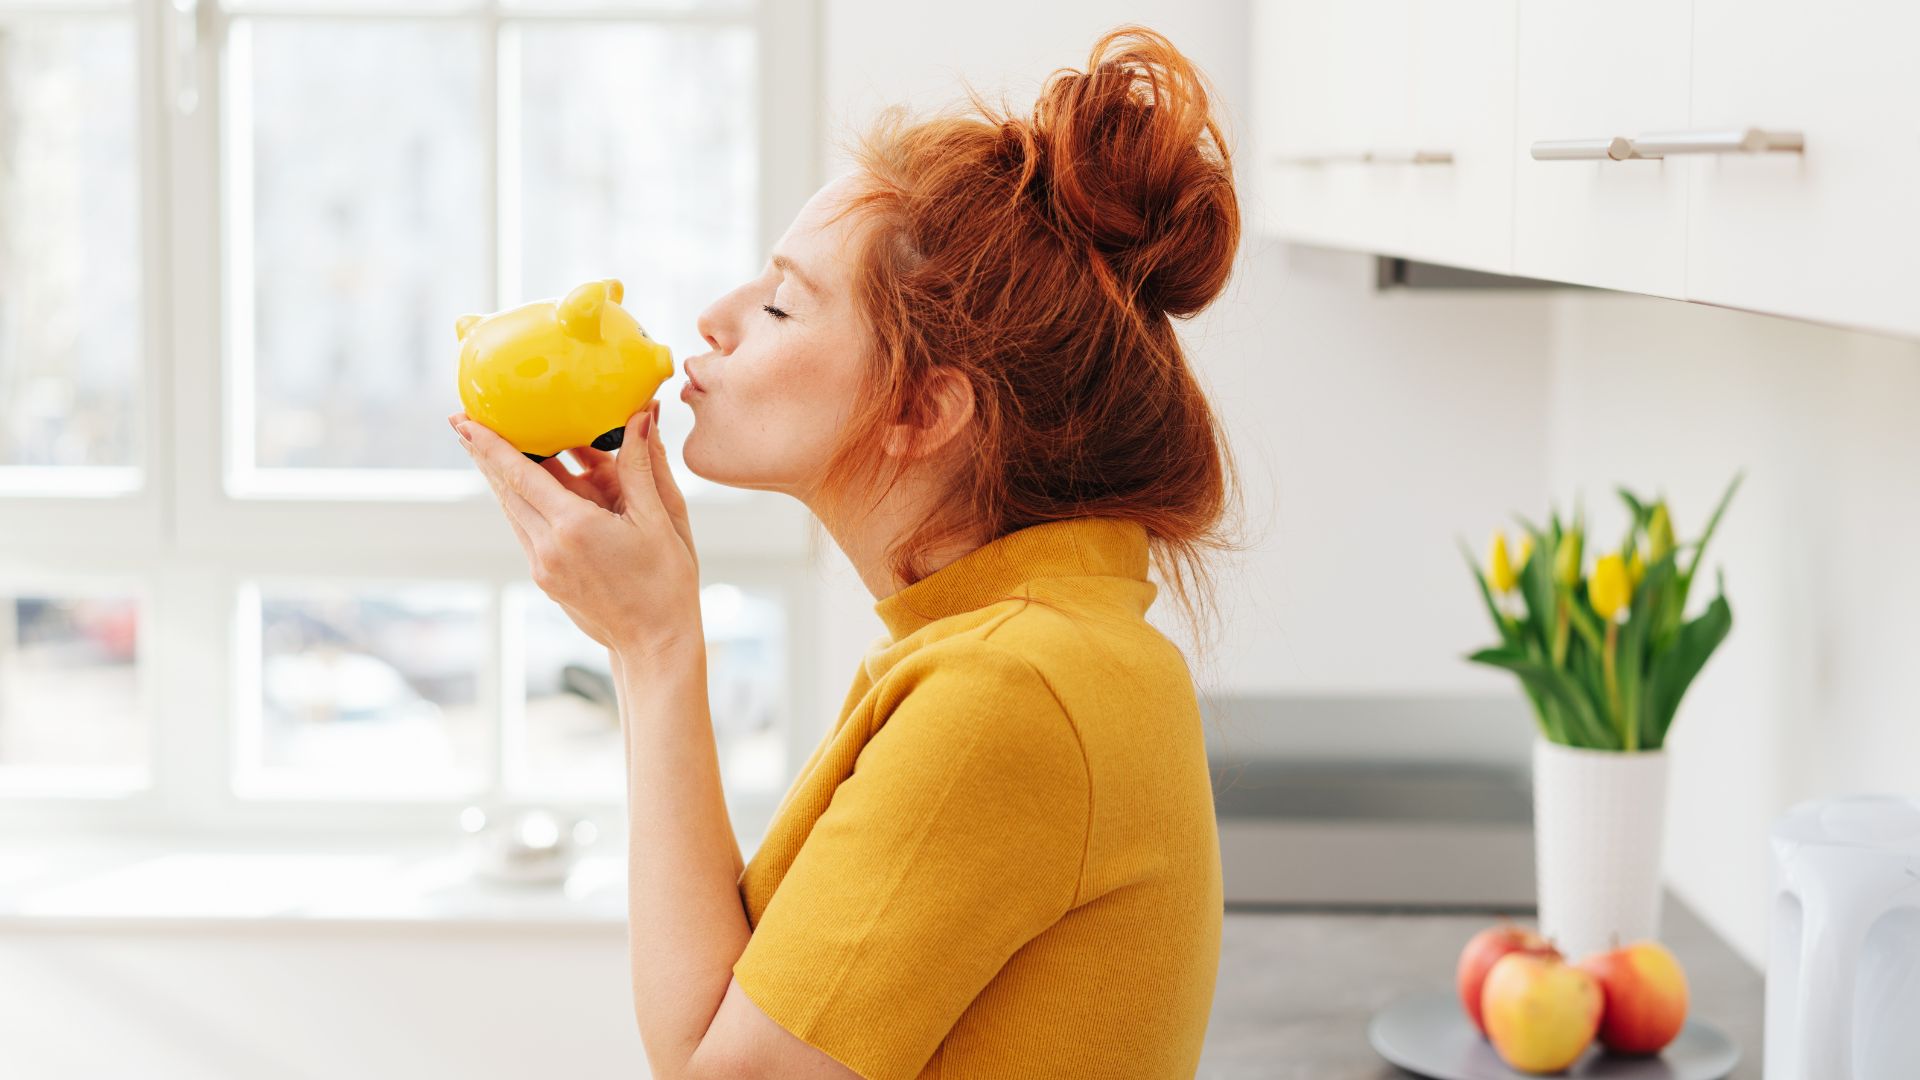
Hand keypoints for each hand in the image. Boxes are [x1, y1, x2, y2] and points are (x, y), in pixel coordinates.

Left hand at [451, 403, 701, 662]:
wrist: (656, 643)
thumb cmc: (667, 582)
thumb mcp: (662, 519)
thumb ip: (642, 465)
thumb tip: (641, 416)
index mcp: (575, 527)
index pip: (519, 474)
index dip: (489, 444)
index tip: (463, 420)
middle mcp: (549, 547)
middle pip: (505, 490)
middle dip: (484, 454)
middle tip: (463, 421)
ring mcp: (543, 566)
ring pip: (512, 510)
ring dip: (500, 478)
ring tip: (486, 447)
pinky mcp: (545, 579)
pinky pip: (525, 530)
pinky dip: (521, 503)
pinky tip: (524, 488)